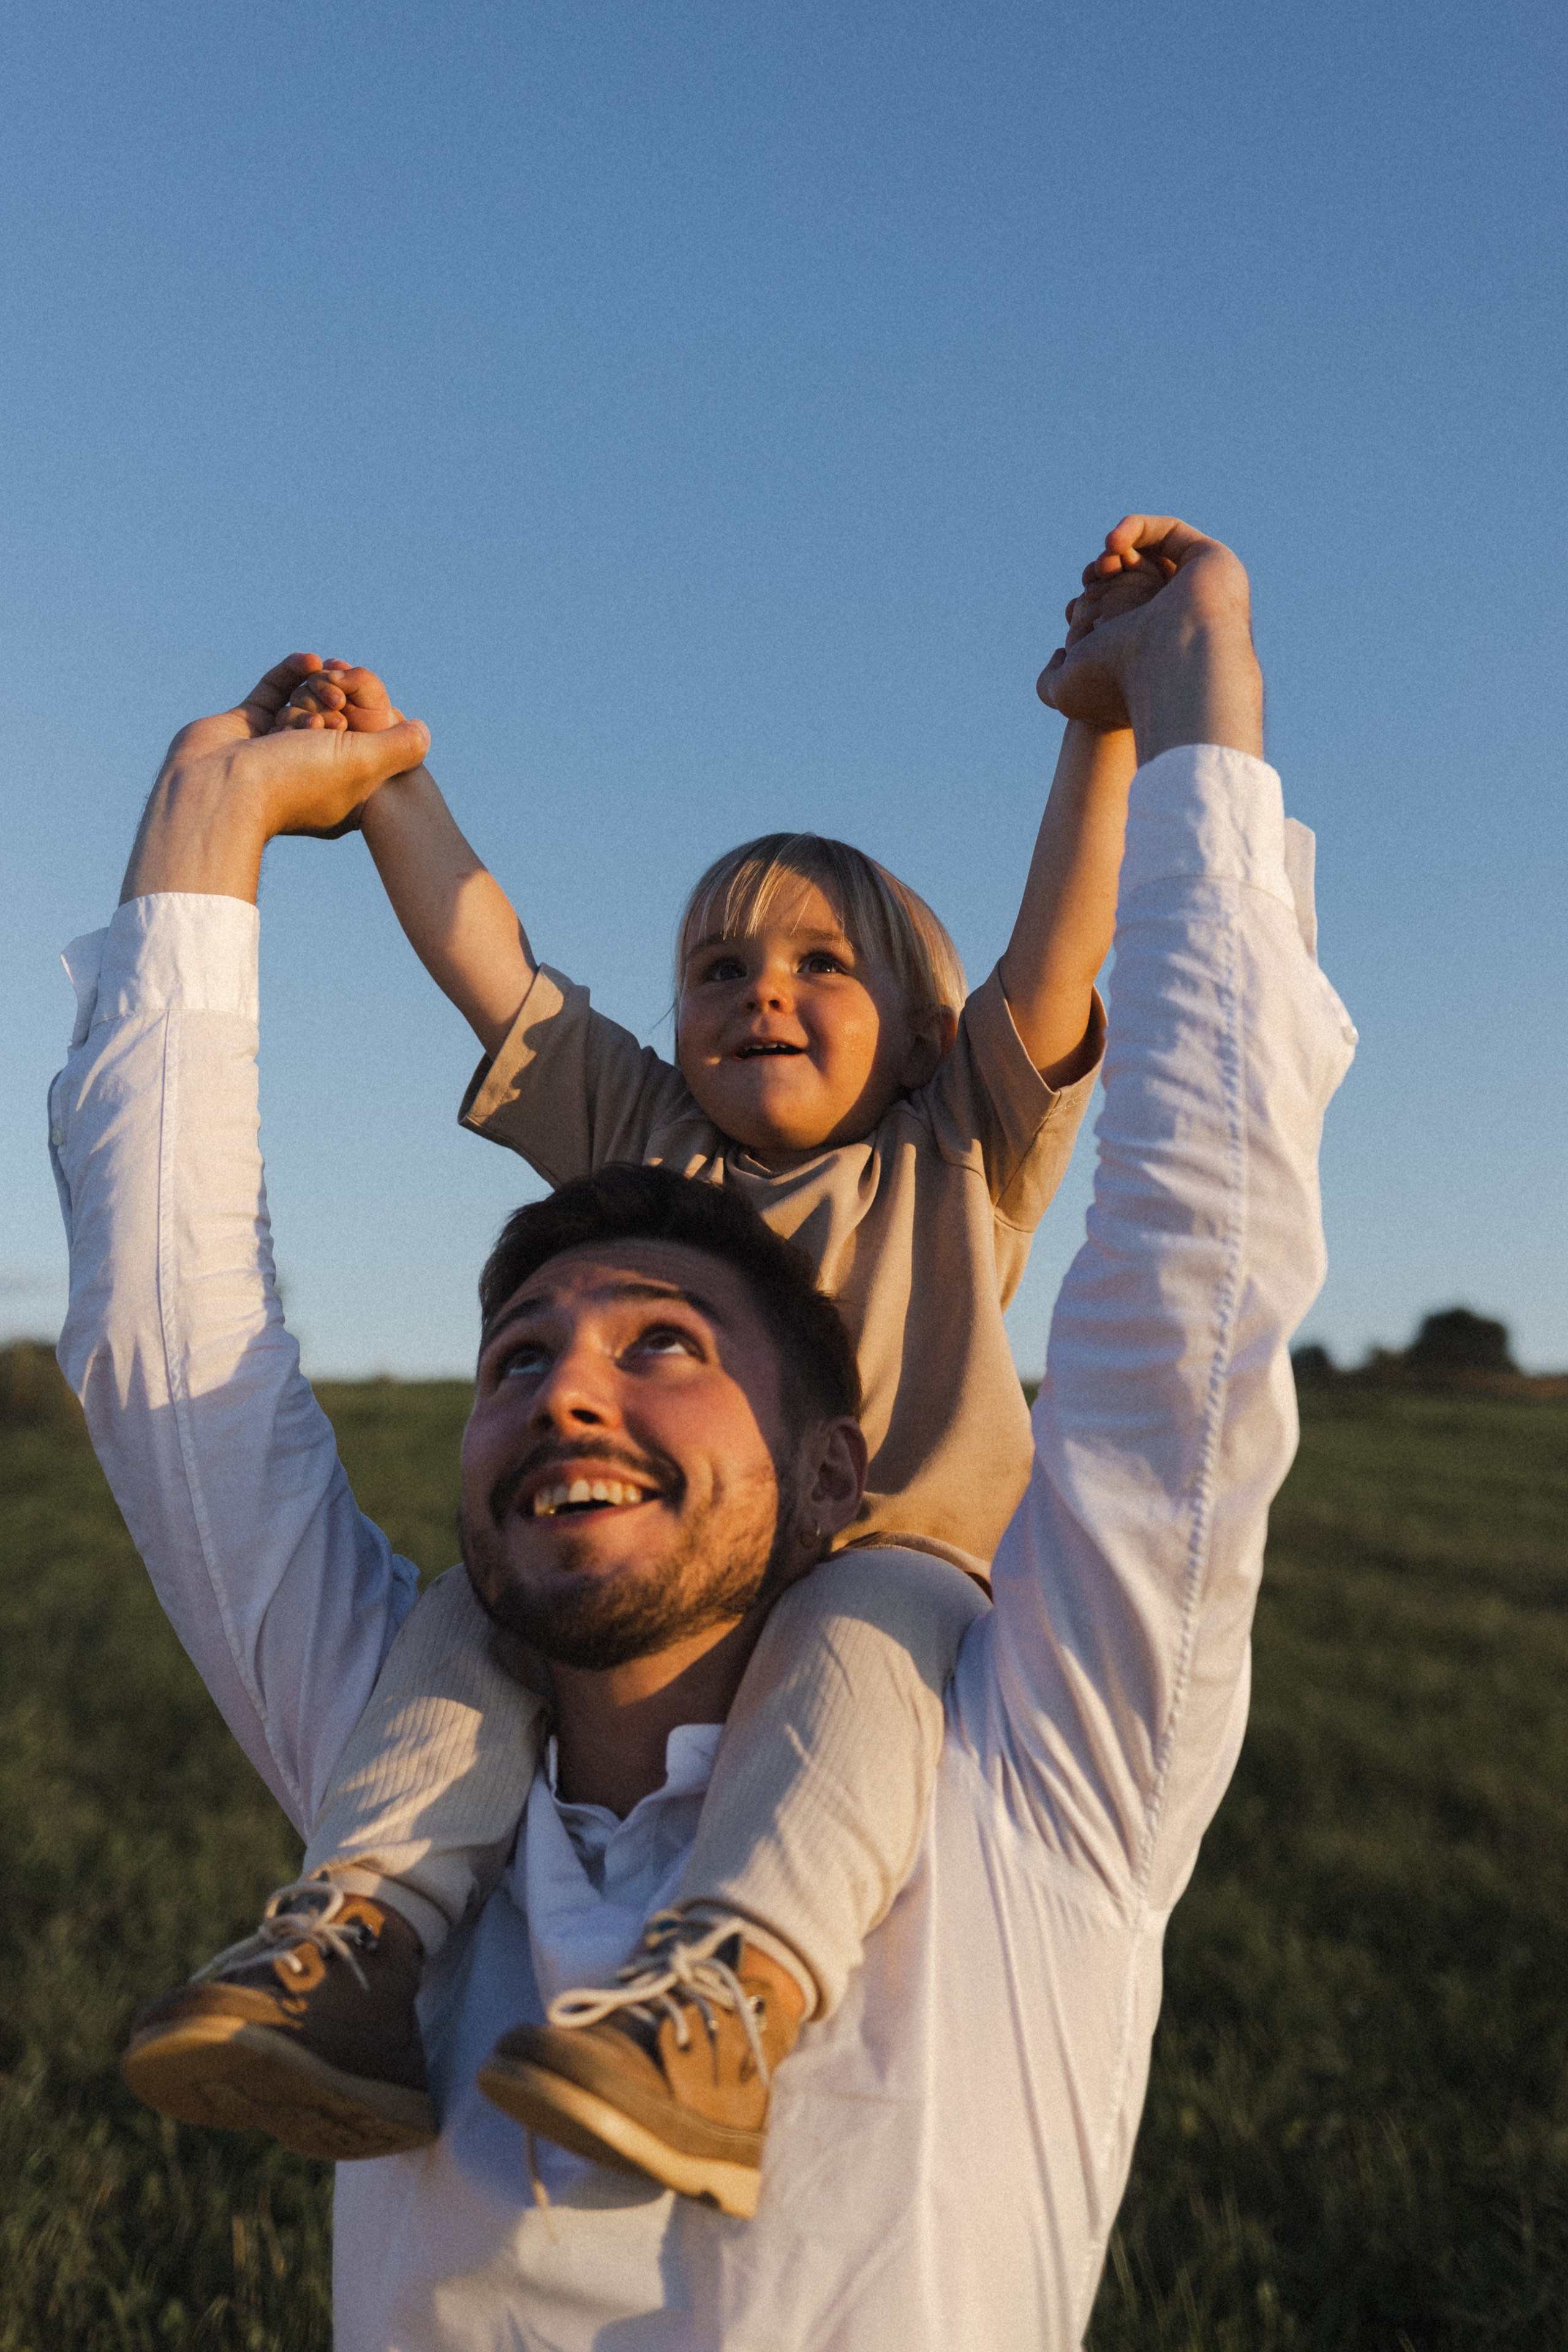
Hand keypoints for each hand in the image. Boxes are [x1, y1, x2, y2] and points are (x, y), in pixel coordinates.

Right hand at [120, 654, 430, 902]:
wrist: (218, 791)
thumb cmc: (293, 782)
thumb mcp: (365, 766)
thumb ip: (401, 748)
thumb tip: (424, 731)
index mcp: (341, 794)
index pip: (368, 748)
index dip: (373, 723)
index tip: (373, 710)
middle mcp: (308, 773)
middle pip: (336, 721)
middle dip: (341, 701)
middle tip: (339, 699)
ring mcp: (274, 749)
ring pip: (306, 703)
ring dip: (317, 688)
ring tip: (322, 683)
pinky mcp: (246, 725)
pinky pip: (274, 690)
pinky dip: (291, 673)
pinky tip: (309, 661)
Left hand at [1036, 516, 1262, 760]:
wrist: (1162, 670)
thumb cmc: (1116, 683)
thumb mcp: (1065, 694)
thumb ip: (1050, 681)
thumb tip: (1061, 655)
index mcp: (1148, 652)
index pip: (1116, 613)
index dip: (1088, 602)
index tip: (1073, 611)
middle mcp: (1176, 623)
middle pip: (1130, 582)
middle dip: (1100, 578)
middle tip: (1089, 582)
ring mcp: (1196, 591)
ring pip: (1148, 558)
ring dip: (1115, 555)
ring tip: (1101, 568)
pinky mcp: (1210, 560)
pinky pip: (1168, 531)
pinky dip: (1135, 528)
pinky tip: (1112, 545)